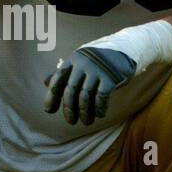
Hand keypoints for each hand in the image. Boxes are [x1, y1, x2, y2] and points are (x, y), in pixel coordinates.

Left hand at [43, 20, 171, 125]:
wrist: (126, 50)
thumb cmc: (98, 60)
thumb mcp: (80, 62)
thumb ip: (64, 72)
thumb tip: (45, 82)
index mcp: (73, 60)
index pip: (57, 79)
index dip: (51, 96)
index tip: (49, 110)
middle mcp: (83, 64)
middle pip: (71, 91)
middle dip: (69, 109)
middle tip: (71, 121)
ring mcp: (97, 70)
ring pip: (85, 97)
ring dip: (85, 113)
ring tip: (86, 122)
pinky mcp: (110, 77)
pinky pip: (101, 97)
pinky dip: (100, 109)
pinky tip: (100, 115)